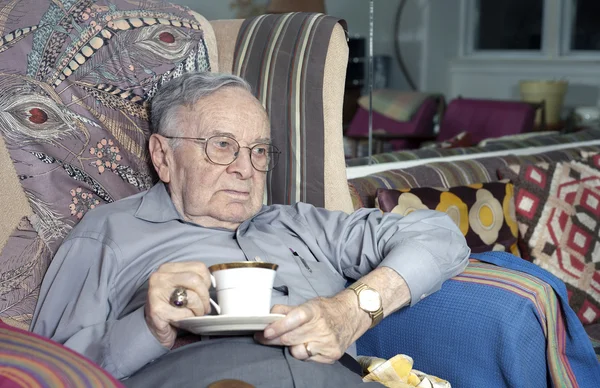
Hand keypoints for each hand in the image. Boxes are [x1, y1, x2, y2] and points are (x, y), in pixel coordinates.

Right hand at [145, 261, 212, 348]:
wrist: (152, 327)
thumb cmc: (170, 306)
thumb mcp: (180, 287)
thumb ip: (194, 281)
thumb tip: (215, 285)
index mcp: (168, 268)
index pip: (198, 267)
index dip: (207, 281)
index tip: (205, 291)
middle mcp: (160, 277)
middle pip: (196, 280)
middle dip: (205, 297)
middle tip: (204, 308)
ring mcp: (156, 293)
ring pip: (191, 297)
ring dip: (198, 310)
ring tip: (194, 314)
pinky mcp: (156, 310)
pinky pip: (184, 313)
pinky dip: (188, 319)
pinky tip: (182, 320)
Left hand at [254, 291, 369, 363]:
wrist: (352, 315)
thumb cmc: (326, 310)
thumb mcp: (309, 303)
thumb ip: (288, 310)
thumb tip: (268, 314)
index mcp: (315, 311)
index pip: (294, 319)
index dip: (278, 326)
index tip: (265, 332)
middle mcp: (323, 328)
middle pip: (291, 338)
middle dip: (273, 339)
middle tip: (262, 338)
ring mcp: (328, 343)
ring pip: (297, 352)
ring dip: (289, 347)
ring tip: (289, 341)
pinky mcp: (331, 355)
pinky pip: (308, 360)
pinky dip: (302, 354)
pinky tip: (304, 346)